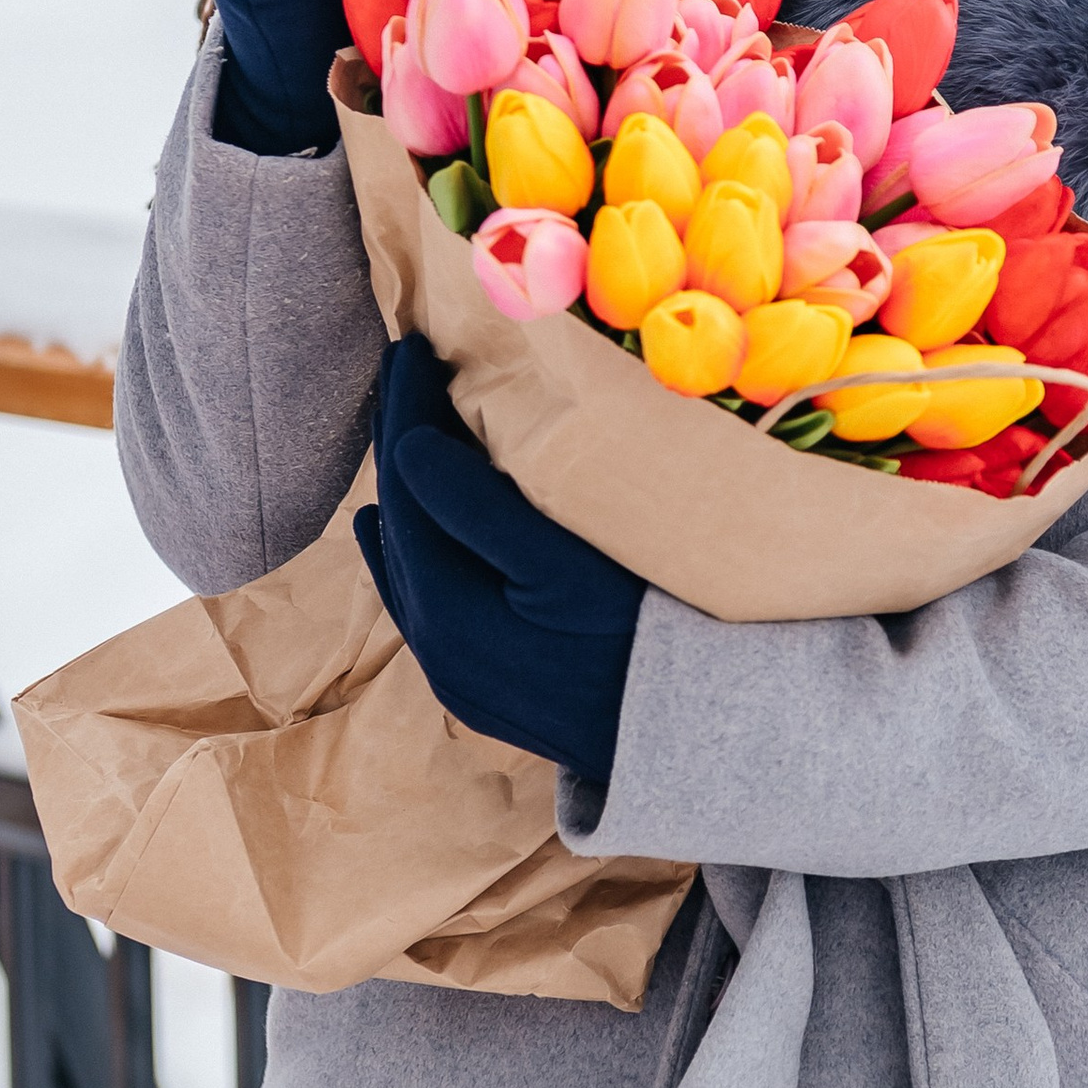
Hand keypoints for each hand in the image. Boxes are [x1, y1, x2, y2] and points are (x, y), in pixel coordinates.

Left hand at [355, 335, 644, 778]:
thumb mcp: (566, 567)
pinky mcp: (480, 687)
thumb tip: (410, 448)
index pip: (409, 484)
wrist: (693, 742)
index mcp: (445, 613)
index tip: (416, 345)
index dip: (409, 409)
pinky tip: (394, 525)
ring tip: (413, 425)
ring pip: (409, 559)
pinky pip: (424, 597)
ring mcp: (456, 674)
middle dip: (402, 440)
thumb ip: (480, 509)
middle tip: (410, 367)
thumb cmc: (644, 641)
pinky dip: (413, 546)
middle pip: (401, 520)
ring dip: (409, 490)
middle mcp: (435, 649)